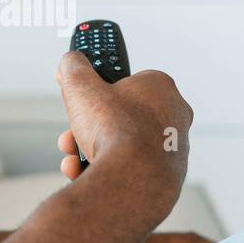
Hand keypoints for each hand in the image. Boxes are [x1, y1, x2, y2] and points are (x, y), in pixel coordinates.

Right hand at [54, 50, 192, 196]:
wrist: (132, 180)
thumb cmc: (115, 129)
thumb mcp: (81, 86)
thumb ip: (73, 68)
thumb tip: (70, 62)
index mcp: (160, 87)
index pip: (126, 83)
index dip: (98, 91)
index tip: (81, 98)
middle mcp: (174, 116)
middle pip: (120, 117)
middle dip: (89, 127)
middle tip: (71, 134)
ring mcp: (173, 148)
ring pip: (123, 145)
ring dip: (92, 150)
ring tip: (73, 159)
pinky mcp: (168, 175)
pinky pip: (131, 169)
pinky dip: (107, 171)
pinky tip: (86, 174)